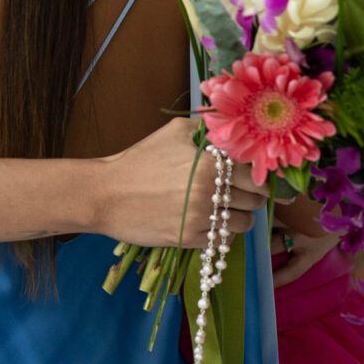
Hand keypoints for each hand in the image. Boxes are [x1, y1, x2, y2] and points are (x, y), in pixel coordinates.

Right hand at [95, 117, 266, 246]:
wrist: (105, 194)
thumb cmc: (139, 160)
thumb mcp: (174, 132)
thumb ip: (209, 128)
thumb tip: (234, 124)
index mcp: (211, 164)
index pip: (257, 173)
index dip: (258, 174)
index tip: (253, 175)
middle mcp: (212, 192)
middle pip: (255, 199)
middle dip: (250, 195)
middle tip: (237, 192)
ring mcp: (202, 219)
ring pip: (244, 223)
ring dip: (239, 216)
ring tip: (224, 209)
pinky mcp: (190, 240)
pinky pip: (222, 240)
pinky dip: (220, 232)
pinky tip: (208, 221)